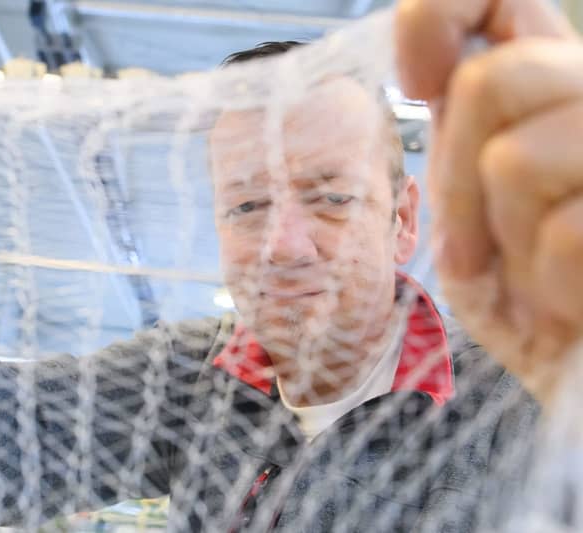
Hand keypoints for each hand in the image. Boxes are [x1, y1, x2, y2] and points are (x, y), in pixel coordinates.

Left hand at [395, 0, 582, 404]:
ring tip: (533, 282)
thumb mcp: (475, 221)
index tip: (415, 81)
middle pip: (493, 80)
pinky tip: (570, 306)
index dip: (441, 12)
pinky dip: (546, 289)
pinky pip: (562, 235)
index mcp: (547, 96)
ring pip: (514, 158)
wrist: (581, 384)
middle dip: (459, 185)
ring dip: (501, 243)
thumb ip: (463, 147)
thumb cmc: (530, 304)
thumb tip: (444, 75)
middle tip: (477, 250)